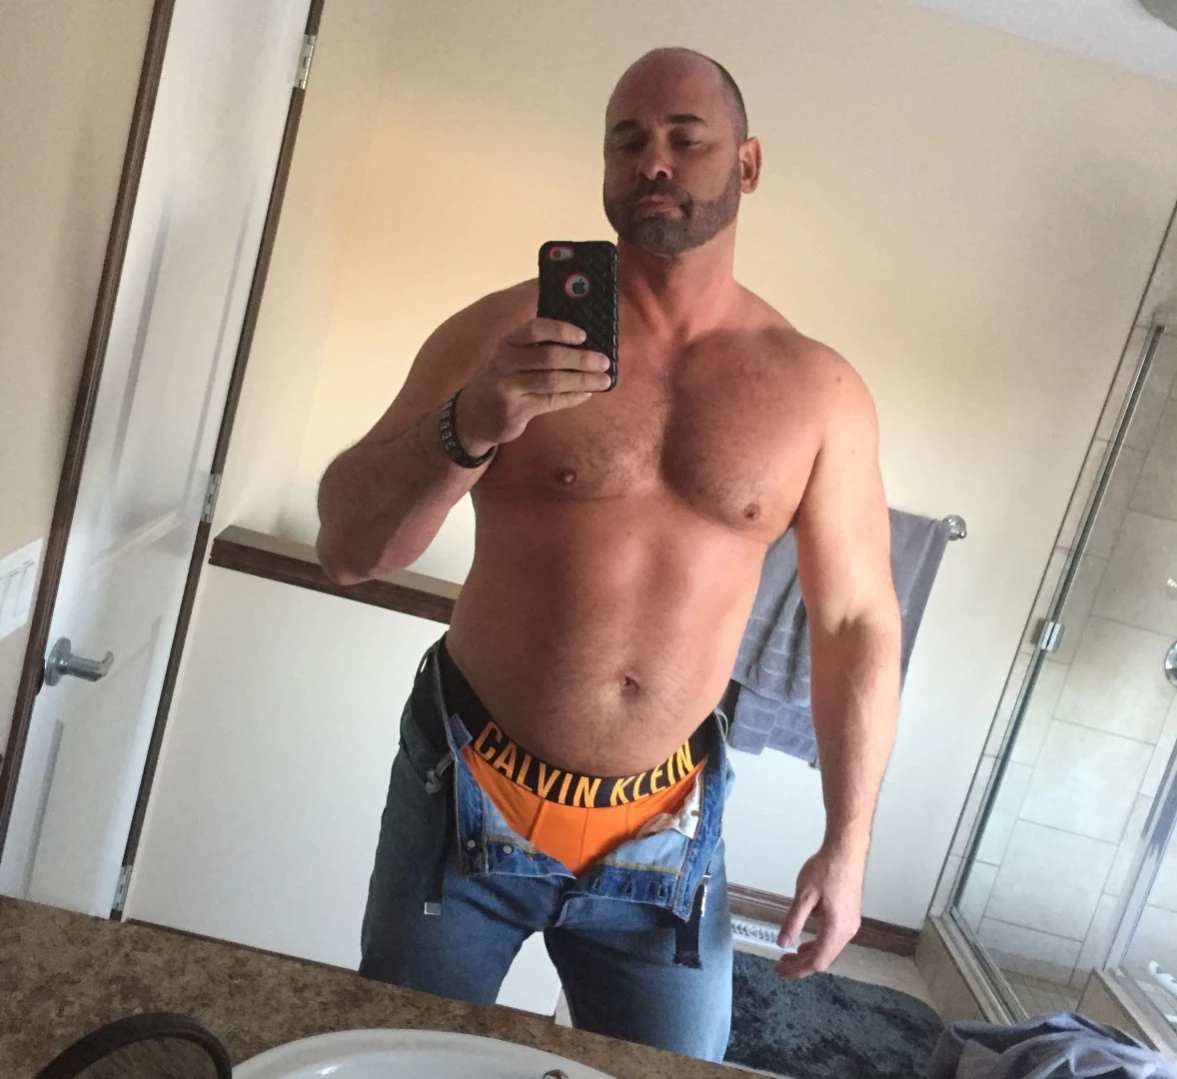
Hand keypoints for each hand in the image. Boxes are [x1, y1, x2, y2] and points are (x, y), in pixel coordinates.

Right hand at [455, 318, 611, 451]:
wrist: (472, 415)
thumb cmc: (503, 381)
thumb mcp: (512, 358)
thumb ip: (538, 349)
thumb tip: (584, 345)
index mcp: (507, 342)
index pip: (535, 328)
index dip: (561, 330)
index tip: (584, 335)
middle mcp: (503, 361)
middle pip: (549, 356)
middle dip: (581, 359)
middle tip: (604, 361)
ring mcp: (507, 387)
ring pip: (552, 381)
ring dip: (583, 380)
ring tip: (604, 380)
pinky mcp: (513, 410)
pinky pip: (550, 401)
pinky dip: (572, 397)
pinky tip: (586, 394)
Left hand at [774, 844, 864, 977]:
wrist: (846, 851)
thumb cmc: (826, 869)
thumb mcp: (804, 896)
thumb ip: (793, 921)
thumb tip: (782, 943)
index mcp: (837, 929)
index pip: (817, 961)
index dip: (798, 970)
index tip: (781, 971)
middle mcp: (848, 930)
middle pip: (824, 958)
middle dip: (801, 964)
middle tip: (780, 965)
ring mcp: (851, 923)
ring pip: (829, 949)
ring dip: (809, 954)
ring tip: (789, 955)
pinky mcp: (850, 915)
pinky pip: (833, 938)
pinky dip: (818, 944)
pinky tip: (805, 942)